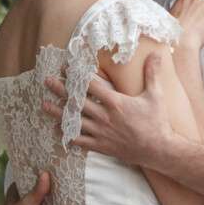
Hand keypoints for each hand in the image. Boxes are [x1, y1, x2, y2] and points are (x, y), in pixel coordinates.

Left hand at [43, 54, 173, 168]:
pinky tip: (58, 130)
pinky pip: (81, 140)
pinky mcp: (102, 146)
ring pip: (75, 121)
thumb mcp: (156, 95)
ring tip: (44, 105)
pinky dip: (69, 135)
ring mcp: (101, 132)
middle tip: (47, 81)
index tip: (66, 67)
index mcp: (115, 102)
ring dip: (58, 113)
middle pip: (78, 101)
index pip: (91, 85)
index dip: (77, 75)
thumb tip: (155, 54)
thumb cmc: (157, 122)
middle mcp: (104, 116)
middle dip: (61, 90)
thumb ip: (152, 74)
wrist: (159, 150)